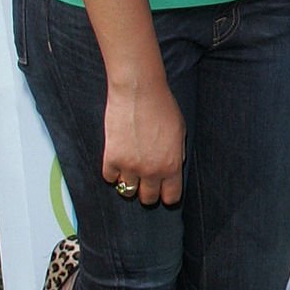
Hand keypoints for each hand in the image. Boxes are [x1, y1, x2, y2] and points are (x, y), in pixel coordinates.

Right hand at [102, 74, 185, 206]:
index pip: (171, 197)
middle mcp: (151, 171)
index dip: (167, 194)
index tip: (163, 190)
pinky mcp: (112, 158)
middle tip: (146, 181)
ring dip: (129, 183)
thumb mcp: (180, 132)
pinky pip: (109, 178)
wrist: (139, 91)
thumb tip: (173, 168)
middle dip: (148, 191)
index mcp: (172, 166)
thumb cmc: (162, 107)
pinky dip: (113, 173)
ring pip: (127, 191)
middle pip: (148, 198)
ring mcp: (130, 166)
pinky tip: (118, 162)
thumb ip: (177, 154)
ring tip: (131, 170)